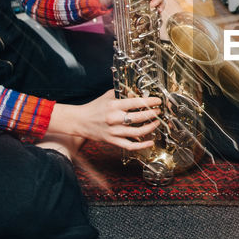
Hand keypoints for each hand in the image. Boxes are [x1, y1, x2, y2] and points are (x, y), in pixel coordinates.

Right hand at [47, 89, 161, 150]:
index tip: (157, 101)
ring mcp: (114, 131)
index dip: (149, 101)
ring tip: (156, 123)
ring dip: (150, 127)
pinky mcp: (113, 140)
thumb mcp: (108, 96)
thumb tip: (138, 93)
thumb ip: (122, 94)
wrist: (80, 121)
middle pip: (139, 117)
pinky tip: (150, 142)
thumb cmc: (95, 107)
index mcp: (114, 106)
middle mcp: (115, 118)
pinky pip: (130, 145)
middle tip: (158, 111)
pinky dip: (142, 145)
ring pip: (137, 132)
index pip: (136, 102)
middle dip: (152, 114)